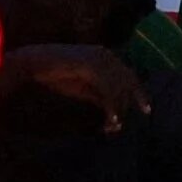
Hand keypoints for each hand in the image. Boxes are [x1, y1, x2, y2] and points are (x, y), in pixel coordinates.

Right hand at [20, 44, 149, 133]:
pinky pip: (107, 89)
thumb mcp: (84, 87)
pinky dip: (110, 106)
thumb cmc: (57, 74)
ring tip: (112, 127)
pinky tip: (110, 120)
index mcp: (106, 56)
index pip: (129, 75)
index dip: (139, 93)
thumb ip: (100, 94)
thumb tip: (115, 109)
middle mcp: (105, 55)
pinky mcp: (90, 65)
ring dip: (118, 109)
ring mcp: (98, 58)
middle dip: (130, 103)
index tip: (146, 110)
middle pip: (127, 81)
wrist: (34, 64)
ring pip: (118, 87)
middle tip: (125, 123)